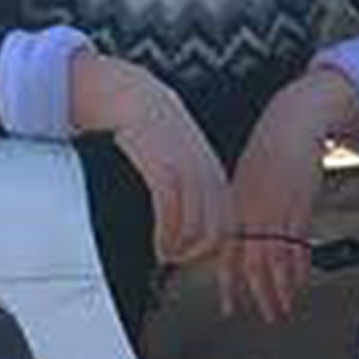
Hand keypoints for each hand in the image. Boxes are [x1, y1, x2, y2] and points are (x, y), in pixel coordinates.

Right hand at [72, 50, 229, 267]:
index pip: (227, 223)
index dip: (212, 248)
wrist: (132, 95)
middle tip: (174, 264)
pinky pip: (172, 210)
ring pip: (195, 225)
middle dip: (197, 253)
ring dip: (180, 248)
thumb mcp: (180, 159)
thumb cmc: (152, 132)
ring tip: (164, 256)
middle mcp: (207, 174)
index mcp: (214, 175)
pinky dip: (168, 234)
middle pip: (216, 230)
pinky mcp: (163, 165)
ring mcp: (187, 170)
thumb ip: (187, 188)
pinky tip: (160, 245)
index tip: (192, 259)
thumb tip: (184, 223)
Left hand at [223, 65, 358, 323]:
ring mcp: (276, 212)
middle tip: (266, 314)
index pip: (227, 256)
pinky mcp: (299, 208)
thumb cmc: (268, 150)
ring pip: (275, 260)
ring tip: (284, 306)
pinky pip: (297, 245)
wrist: (290, 125)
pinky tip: (299, 280)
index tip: (230, 306)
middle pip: (252, 265)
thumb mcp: (244, 181)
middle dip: (259, 294)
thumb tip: (237, 241)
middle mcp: (252, 213)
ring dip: (281, 288)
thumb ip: (240, 212)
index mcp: (234, 208)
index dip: (228, 285)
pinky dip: (299, 266)